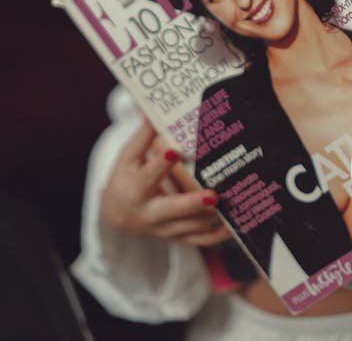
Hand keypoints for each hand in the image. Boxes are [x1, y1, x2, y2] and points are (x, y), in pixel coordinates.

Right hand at [100, 117, 231, 246]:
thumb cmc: (125, 179)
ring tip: (233, 203)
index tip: (174, 151)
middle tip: (213, 196)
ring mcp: (164, 229)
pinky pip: (199, 241)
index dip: (160, 165)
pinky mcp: (177, 238)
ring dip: (211, 218)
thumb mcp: (127, 158)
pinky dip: (217, 236)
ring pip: (190, 228)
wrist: (117, 217)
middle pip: (171, 211)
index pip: (148, 176)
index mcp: (135, 190)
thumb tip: (151, 109)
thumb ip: (142, 137)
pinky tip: (234, 226)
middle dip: (192, 205)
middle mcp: (149, 214)